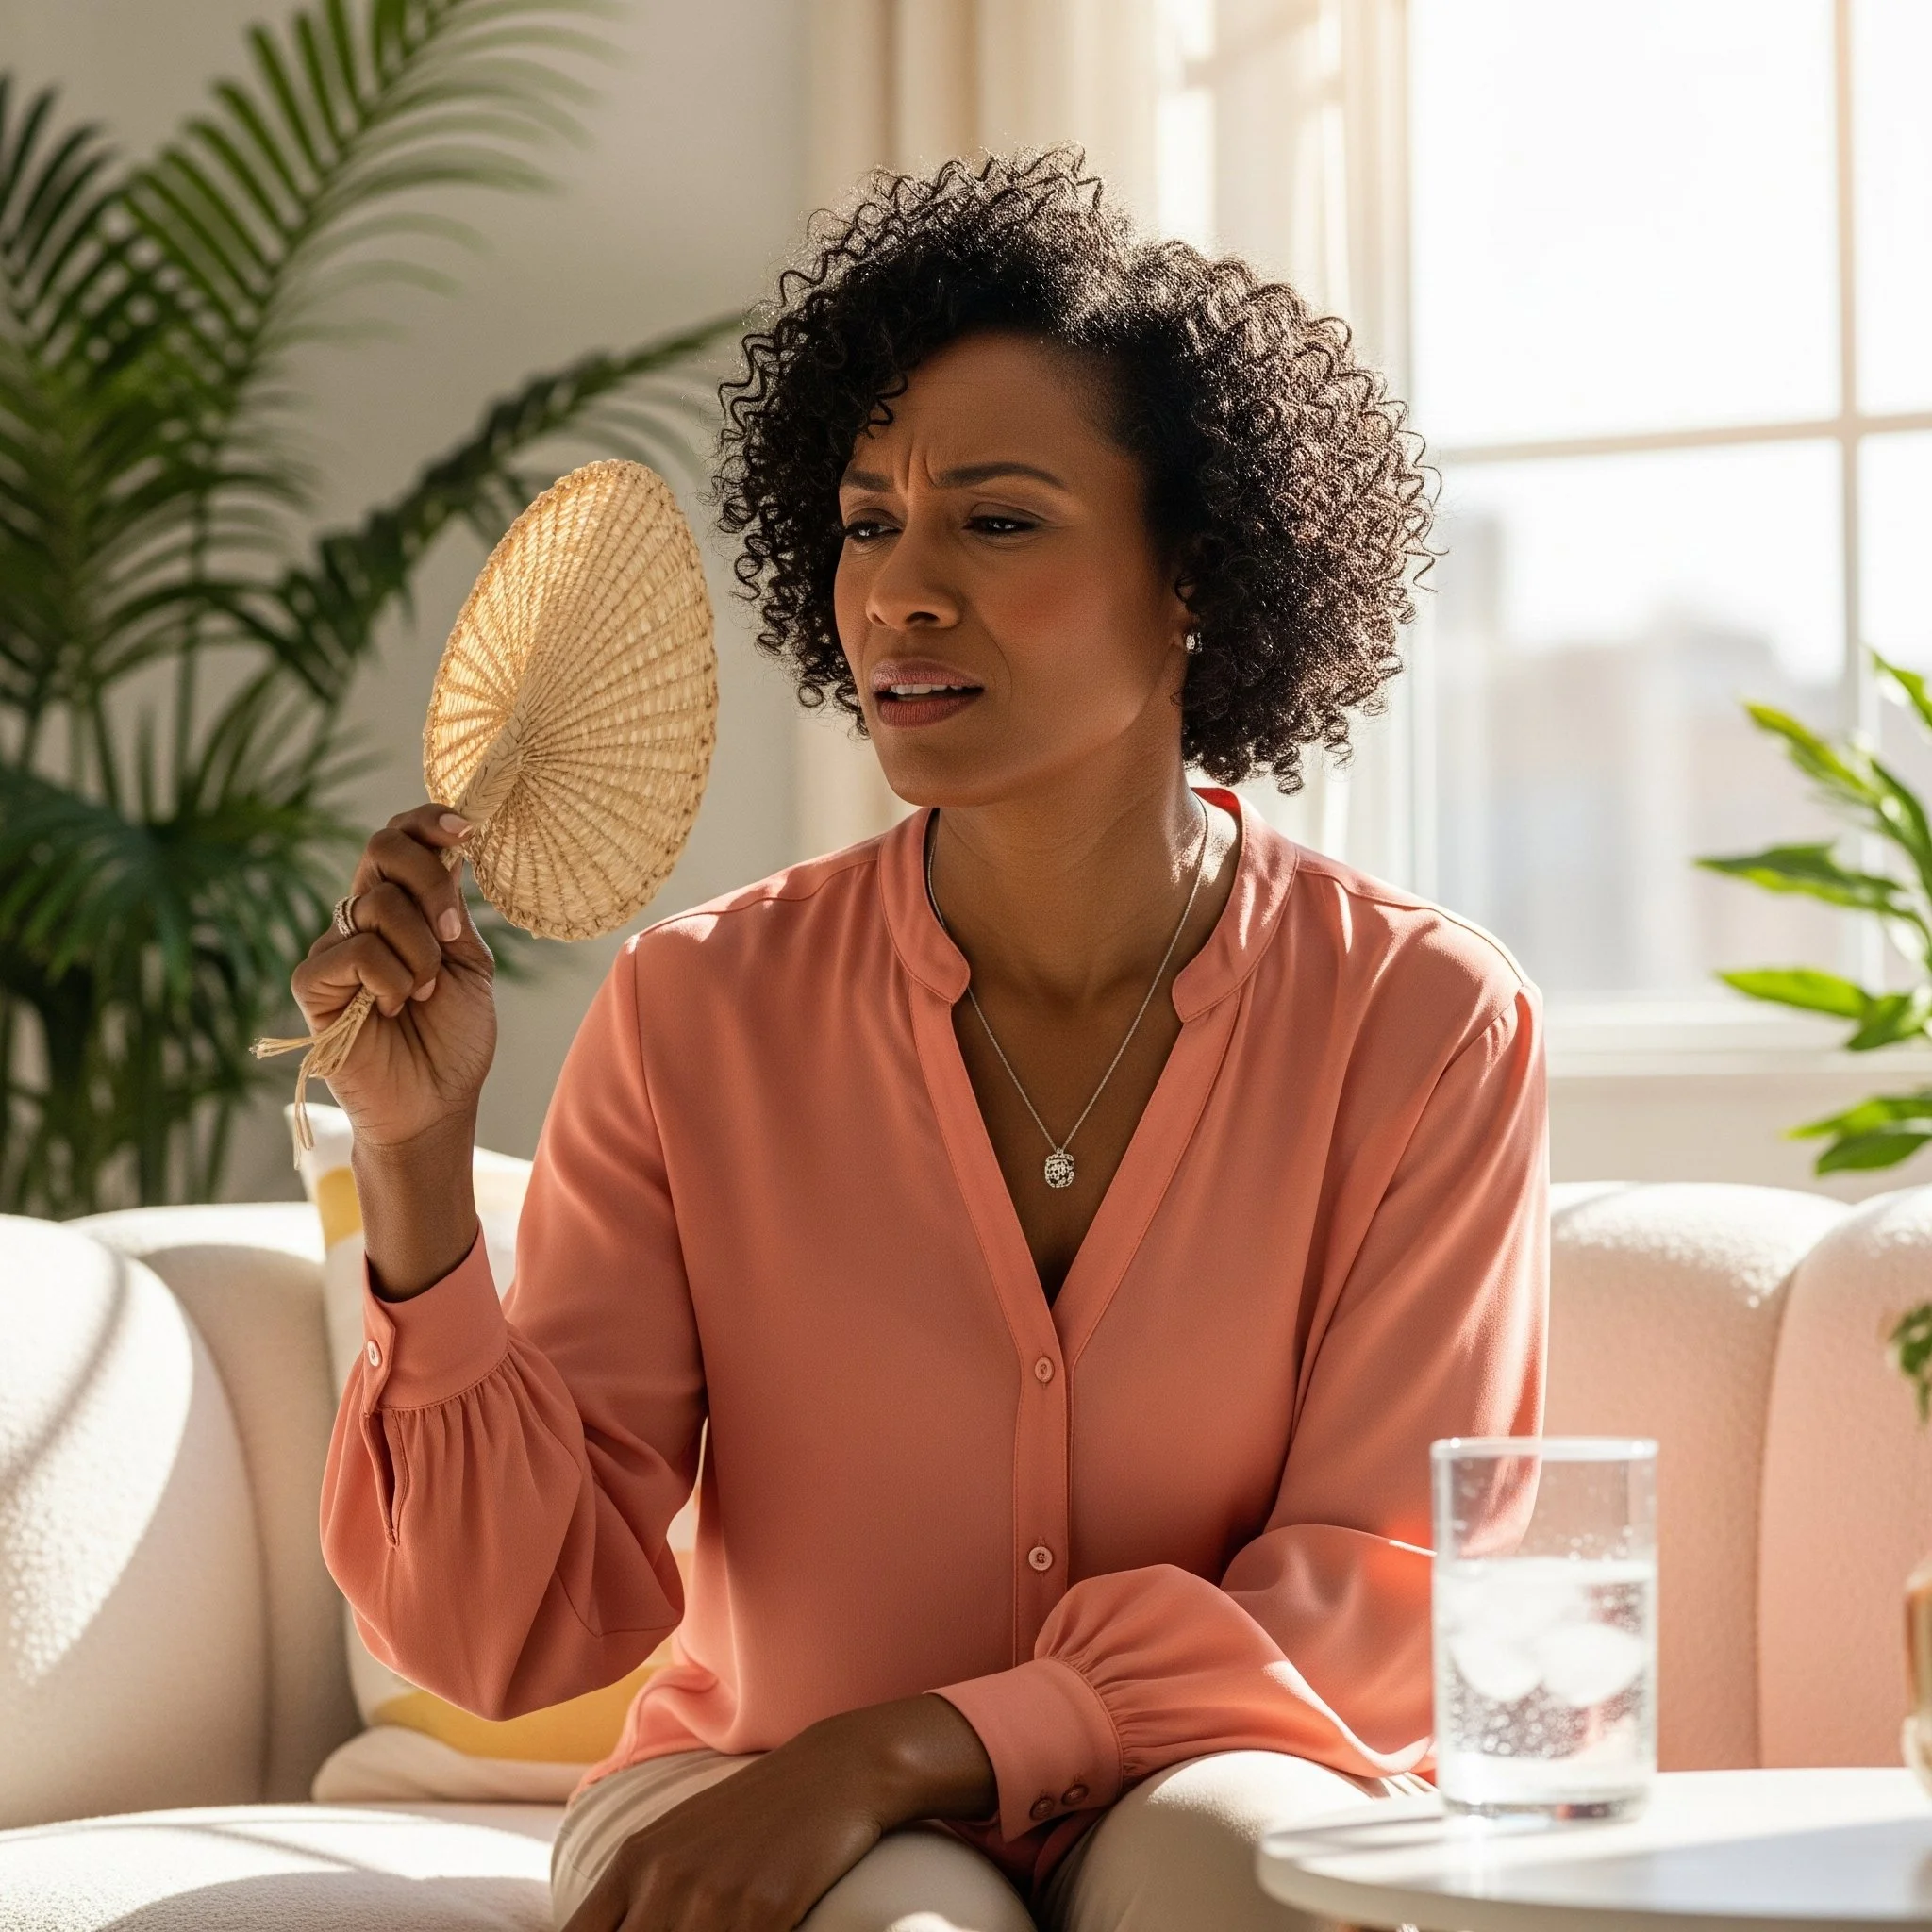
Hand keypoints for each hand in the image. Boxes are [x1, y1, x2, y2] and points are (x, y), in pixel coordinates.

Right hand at [289, 803, 496, 1150]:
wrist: (436, 1102)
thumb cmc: (454, 1037)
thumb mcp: (470, 964)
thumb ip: (453, 909)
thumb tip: (450, 849)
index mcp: (405, 906)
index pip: (402, 838)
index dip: (430, 821)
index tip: (470, 830)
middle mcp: (364, 918)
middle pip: (381, 847)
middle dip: (429, 881)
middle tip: (451, 933)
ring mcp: (335, 947)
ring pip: (377, 903)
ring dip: (420, 950)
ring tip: (424, 993)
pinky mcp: (312, 982)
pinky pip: (355, 950)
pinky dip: (390, 977)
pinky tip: (394, 1007)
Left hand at [561, 1696, 995, 1931]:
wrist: (830, 1773)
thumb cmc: (751, 1814)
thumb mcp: (677, 1842)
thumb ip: (634, 1897)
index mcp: (633, 1860)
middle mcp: (663, 1879)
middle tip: (689, 1930)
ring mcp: (711, 1897)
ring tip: (723, 1926)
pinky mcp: (761, 1912)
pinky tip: (756, 1930)